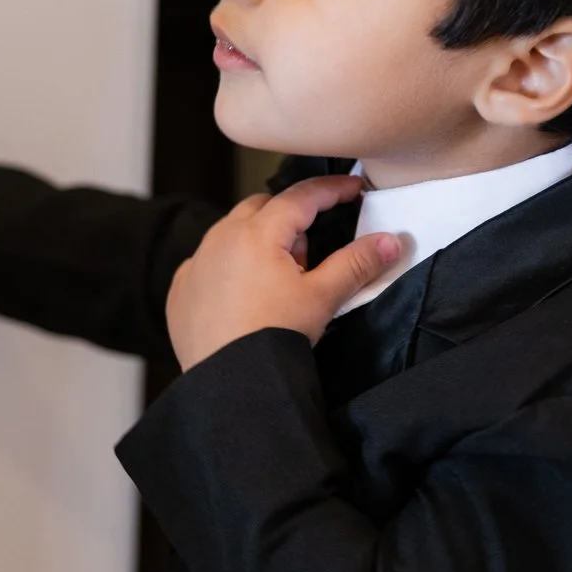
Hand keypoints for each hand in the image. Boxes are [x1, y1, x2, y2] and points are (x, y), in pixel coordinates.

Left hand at [165, 176, 406, 369]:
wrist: (227, 383)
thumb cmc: (272, 338)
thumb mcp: (322, 297)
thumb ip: (356, 264)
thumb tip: (390, 241)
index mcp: (256, 233)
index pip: (301, 196)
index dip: (331, 190)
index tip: (353, 189)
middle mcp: (219, 238)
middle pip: (262, 208)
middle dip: (291, 220)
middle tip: (311, 256)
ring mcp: (196, 262)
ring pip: (232, 233)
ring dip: (259, 243)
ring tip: (281, 282)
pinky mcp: (181, 288)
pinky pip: (209, 263)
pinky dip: (230, 268)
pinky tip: (247, 297)